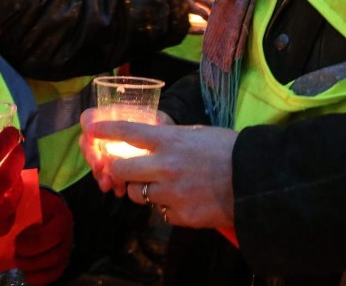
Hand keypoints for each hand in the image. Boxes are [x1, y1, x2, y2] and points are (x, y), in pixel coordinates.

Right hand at [0, 127, 24, 272]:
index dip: (5, 141)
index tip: (12, 131)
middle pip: (8, 175)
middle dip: (16, 157)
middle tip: (16, 148)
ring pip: (14, 195)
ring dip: (17, 178)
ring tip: (13, 170)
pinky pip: (11, 214)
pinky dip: (13, 201)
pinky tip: (8, 194)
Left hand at [14, 188, 72, 283]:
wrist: (42, 207)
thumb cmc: (30, 202)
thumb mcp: (24, 196)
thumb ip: (14, 201)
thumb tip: (2, 208)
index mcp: (60, 214)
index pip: (55, 234)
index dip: (35, 243)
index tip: (17, 241)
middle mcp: (68, 233)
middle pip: (56, 255)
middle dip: (32, 259)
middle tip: (16, 253)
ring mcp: (65, 248)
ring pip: (55, 267)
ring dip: (33, 268)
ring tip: (17, 260)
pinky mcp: (60, 261)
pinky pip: (54, 275)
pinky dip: (38, 277)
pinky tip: (25, 272)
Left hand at [78, 110, 235, 230]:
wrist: (256, 181)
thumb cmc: (229, 150)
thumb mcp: (197, 133)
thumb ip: (171, 137)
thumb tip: (151, 139)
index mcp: (169, 140)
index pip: (127, 132)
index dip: (104, 130)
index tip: (89, 129)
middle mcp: (164, 166)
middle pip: (120, 169)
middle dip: (116, 169)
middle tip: (122, 169)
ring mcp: (170, 193)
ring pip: (137, 194)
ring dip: (142, 189)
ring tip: (160, 185)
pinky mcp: (179, 216)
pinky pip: (160, 212)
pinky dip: (166, 206)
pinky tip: (182, 199)